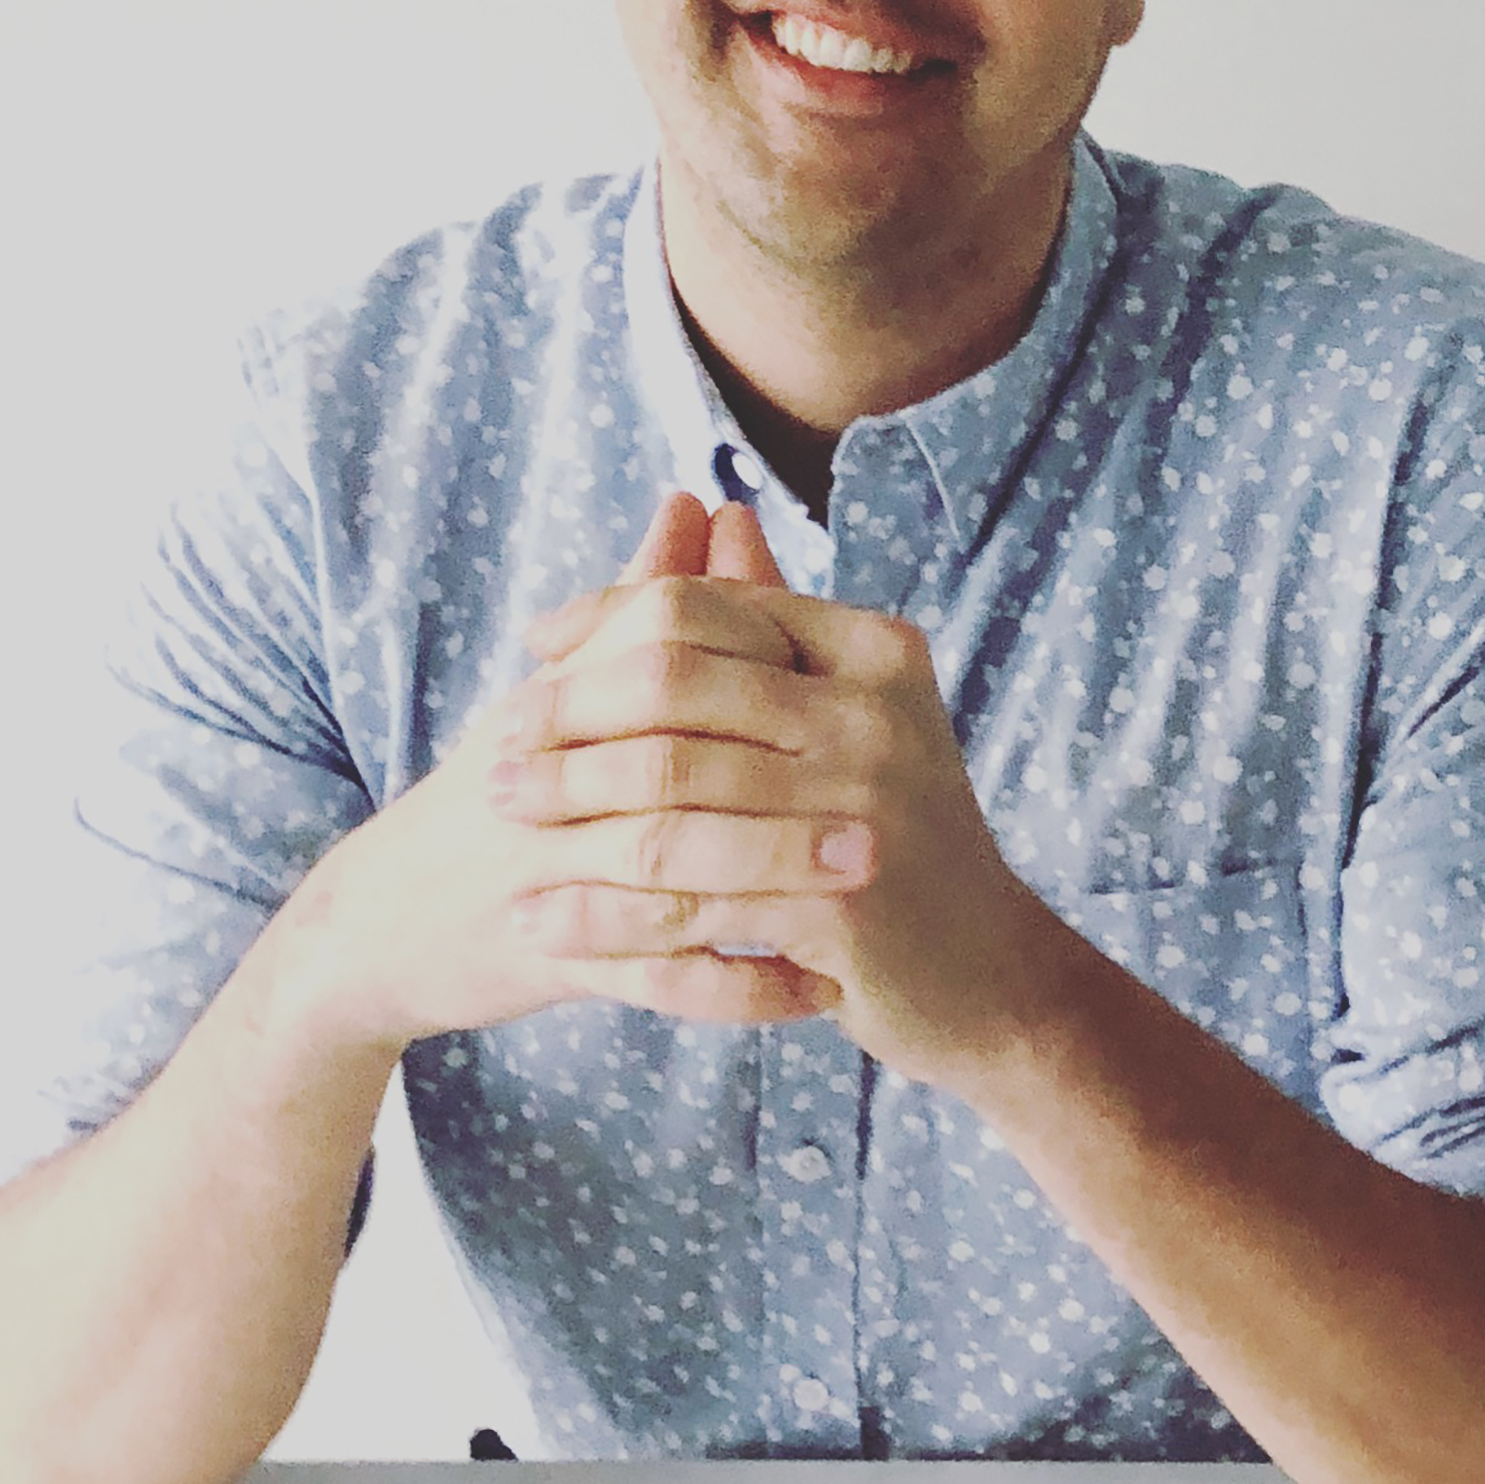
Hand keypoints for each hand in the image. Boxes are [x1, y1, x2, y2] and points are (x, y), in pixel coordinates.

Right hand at [274, 493, 845, 1059]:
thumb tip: (702, 498)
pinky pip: (656, 977)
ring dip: (774, 876)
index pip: (669, 646)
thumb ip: (637, 599)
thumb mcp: (558, 691)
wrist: (383, 916)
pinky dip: (740, 985)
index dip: (766, 661)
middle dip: (788, 782)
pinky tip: (815, 990)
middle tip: (889, 808)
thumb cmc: (501, 786)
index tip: (853, 683)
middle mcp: (550, 770)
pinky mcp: (550, 953)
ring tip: (863, 886)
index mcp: (562, 695)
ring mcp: (547, 866)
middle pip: (679, 758)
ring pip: (673, 867)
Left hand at [495, 503, 1075, 1092]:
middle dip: (568, 714)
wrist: (986, 975)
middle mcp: (875, 715)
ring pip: (667, 789)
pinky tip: (540, 921)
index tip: (535, 652)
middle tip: (498, 747)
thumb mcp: (845, 710)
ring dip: (566, 802)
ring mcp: (861, 810)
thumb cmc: (887, 833)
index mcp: (872, 650)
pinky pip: (680, 899)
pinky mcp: (837, 908)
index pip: (705, 605)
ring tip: (502, 818)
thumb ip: (771, 618)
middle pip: (674, 684)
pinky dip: (598, 912)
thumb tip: (703, 508)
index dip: (604, 622)